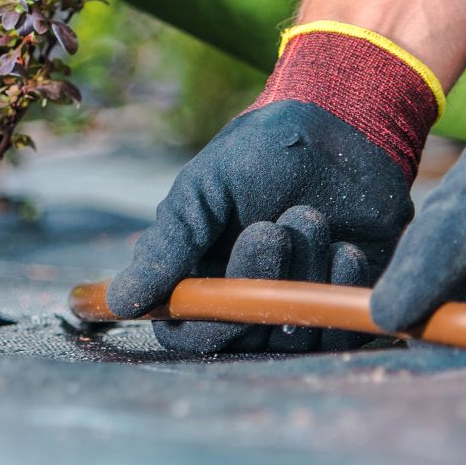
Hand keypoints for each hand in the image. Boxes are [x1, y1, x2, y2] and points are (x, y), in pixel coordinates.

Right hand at [107, 23, 442, 352]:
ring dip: (303, 273)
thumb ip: (167, 245)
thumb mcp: (204, 188)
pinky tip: (345, 245)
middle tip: (271, 230)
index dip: (205, 321)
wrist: (344, 126)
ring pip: (292, 333)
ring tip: (310, 216)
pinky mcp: (344, 304)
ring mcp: (296, 304)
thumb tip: (120, 302)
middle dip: (259, 282)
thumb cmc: (262, 151)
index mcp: (199, 275)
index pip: (186, 332)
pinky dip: (340, 285)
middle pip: (242, 338)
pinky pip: (340, 328)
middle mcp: (245, 299)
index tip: (225, 279)